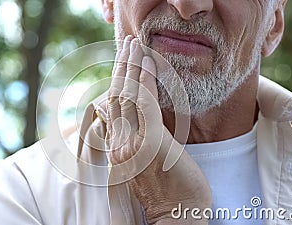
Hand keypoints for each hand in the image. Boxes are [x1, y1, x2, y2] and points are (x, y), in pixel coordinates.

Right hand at [106, 36, 211, 224]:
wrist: (177, 218)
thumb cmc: (168, 193)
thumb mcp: (146, 165)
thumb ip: (139, 141)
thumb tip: (142, 121)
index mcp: (119, 148)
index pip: (114, 107)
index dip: (117, 81)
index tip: (122, 62)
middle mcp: (121, 142)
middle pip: (117, 95)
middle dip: (122, 67)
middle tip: (127, 44)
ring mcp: (134, 142)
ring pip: (128, 95)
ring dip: (132, 66)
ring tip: (134, 45)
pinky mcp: (152, 142)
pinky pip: (146, 103)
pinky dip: (146, 80)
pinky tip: (148, 63)